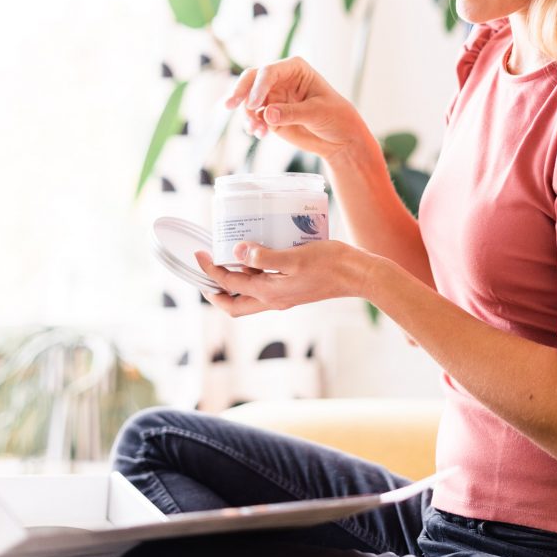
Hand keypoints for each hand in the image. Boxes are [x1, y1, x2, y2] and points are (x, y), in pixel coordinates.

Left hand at [194, 240, 373, 316]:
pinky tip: (258, 255)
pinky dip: (253, 276)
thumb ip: (264, 257)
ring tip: (228, 258)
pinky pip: (264, 288)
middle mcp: (273, 300)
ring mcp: (283, 297)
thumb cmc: (329, 264)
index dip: (210, 271)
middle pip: (234, 304)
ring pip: (248, 297)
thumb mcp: (293, 257)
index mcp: (269, 294)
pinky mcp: (293, 290)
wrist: (357, 275)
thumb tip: (238, 252)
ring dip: (234, 283)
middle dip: (215, 291)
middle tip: (206, 270)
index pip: (229, 286)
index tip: (200, 254)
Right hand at [225, 56, 367, 163]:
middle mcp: (280, 80)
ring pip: (248, 101)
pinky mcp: (270, 115)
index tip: (253, 105)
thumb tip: (266, 114)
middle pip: (251, 79)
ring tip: (256, 131)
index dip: (258, 87)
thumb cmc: (335, 116)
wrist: (339, 138)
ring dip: (247, 115)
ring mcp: (273, 97)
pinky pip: (254, 117)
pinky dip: (252, 125)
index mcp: (294, 69)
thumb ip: (292, 113)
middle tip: (229, 106)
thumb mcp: (317, 113)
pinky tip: (260, 134)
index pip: (269, 72)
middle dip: (239, 92)